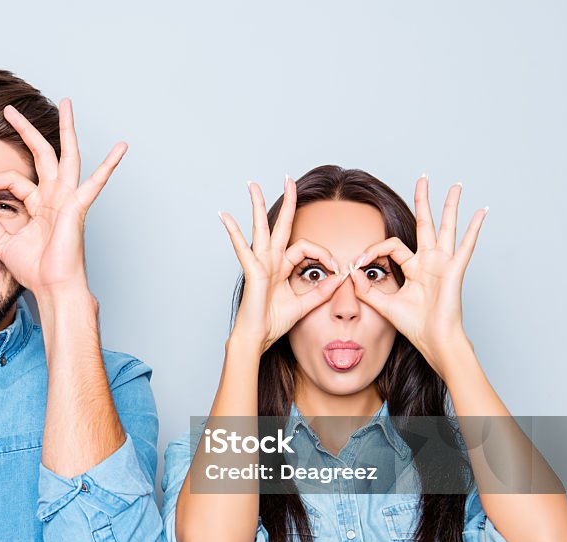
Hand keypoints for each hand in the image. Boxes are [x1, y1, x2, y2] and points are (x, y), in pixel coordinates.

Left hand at [0, 98, 126, 298]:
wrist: (52, 287)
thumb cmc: (33, 270)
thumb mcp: (1, 240)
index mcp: (39, 203)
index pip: (12, 180)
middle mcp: (55, 196)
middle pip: (42, 154)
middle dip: (26, 130)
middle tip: (9, 109)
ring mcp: (68, 199)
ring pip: (68, 156)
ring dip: (66, 129)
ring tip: (67, 105)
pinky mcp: (77, 207)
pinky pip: (95, 183)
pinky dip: (109, 165)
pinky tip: (121, 148)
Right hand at [220, 177, 347, 353]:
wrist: (258, 337)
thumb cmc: (274, 323)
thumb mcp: (306, 304)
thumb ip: (323, 291)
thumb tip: (341, 277)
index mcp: (282, 267)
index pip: (306, 248)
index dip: (324, 254)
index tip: (337, 268)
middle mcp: (270, 261)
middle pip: (279, 225)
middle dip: (287, 202)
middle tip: (288, 179)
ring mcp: (260, 263)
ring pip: (260, 227)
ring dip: (257, 205)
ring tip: (253, 185)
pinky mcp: (252, 271)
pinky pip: (242, 248)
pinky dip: (233, 232)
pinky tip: (224, 216)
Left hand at [348, 176, 487, 373]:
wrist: (433, 341)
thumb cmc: (415, 326)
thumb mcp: (384, 305)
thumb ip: (366, 290)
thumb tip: (351, 273)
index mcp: (414, 268)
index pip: (391, 247)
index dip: (372, 251)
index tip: (357, 263)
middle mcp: (430, 261)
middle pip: (425, 224)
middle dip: (423, 201)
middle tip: (422, 180)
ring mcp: (444, 264)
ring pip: (446, 227)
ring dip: (450, 206)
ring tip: (455, 186)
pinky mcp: (455, 271)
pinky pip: (466, 246)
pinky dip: (475, 229)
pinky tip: (481, 212)